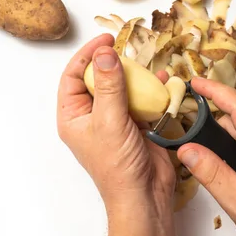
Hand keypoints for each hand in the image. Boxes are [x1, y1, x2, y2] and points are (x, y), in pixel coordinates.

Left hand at [57, 34, 175, 212]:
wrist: (143, 195)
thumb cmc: (117, 165)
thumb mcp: (109, 121)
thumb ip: (109, 86)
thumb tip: (105, 54)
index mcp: (73, 116)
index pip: (73, 77)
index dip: (87, 55)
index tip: (105, 40)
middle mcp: (91, 116)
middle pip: (97, 79)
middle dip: (111, 63)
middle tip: (125, 49)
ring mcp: (114, 120)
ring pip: (120, 88)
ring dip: (133, 75)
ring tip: (144, 64)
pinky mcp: (135, 125)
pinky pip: (140, 100)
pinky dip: (151, 90)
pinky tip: (162, 80)